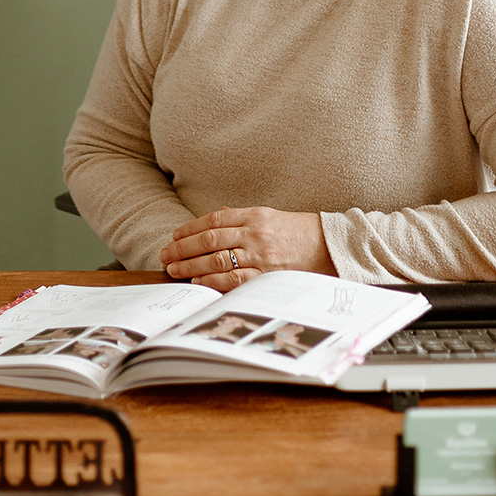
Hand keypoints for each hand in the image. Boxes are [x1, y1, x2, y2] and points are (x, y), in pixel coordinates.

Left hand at [158, 206, 336, 291]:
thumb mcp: (270, 216)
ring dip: (190, 264)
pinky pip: (233, 279)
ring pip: (216, 259)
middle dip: (183, 248)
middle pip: (209, 240)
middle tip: (166, 255)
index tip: (175, 237)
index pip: (214, 220)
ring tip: (174, 269)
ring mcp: (261, 256)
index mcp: (255, 215)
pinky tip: (197, 280)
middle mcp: (255, 233)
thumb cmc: (299, 232)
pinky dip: (211, 279)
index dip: (190, 229)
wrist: (330, 247)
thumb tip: (215, 220)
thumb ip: (242, 218)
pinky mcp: (266, 276)